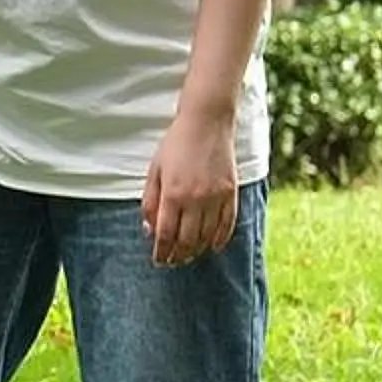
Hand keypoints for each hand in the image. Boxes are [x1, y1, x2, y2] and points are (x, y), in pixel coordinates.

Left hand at [141, 101, 238, 266]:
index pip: (165, 236)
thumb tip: (150, 231)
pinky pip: (228, 223)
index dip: (161, 253)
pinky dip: (220, 239)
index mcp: (173, 194)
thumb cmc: (176, 144)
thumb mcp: (155, 172)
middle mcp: (195, 198)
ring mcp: (215, 196)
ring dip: (196, 250)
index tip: (159, 260)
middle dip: (177, 256)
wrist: (207, 120)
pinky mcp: (231, 191)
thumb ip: (150, 202)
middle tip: (172, 262)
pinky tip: (213, 246)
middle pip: (186, 241)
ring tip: (189, 255)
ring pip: (206, 236)